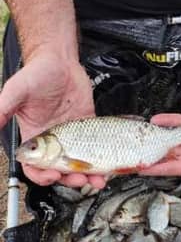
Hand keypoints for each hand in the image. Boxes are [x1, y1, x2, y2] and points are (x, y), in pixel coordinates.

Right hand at [0, 49, 104, 187]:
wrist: (60, 61)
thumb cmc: (36, 73)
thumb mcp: (16, 91)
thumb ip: (2, 109)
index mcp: (34, 136)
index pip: (34, 166)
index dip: (42, 175)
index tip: (53, 175)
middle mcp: (53, 141)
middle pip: (60, 169)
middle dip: (70, 179)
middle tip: (81, 180)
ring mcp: (72, 136)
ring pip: (80, 163)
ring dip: (89, 175)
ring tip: (98, 180)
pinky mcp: (89, 127)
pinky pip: (97, 148)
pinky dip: (102, 161)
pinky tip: (108, 169)